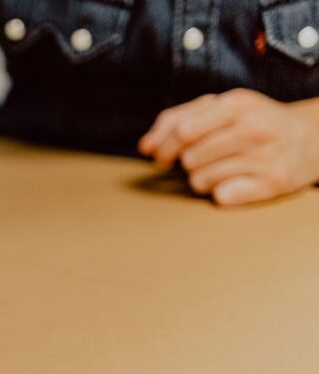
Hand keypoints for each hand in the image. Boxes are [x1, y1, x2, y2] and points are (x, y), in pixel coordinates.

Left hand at [139, 89, 318, 204]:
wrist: (310, 138)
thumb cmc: (252, 122)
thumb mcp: (220, 108)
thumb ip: (178, 119)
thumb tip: (145, 146)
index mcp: (237, 104)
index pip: (183, 131)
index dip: (164, 148)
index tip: (159, 157)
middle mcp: (254, 129)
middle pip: (189, 159)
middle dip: (186, 163)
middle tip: (200, 159)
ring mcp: (265, 157)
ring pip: (201, 181)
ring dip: (201, 179)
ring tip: (221, 168)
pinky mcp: (272, 183)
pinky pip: (221, 196)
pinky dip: (220, 192)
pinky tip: (236, 180)